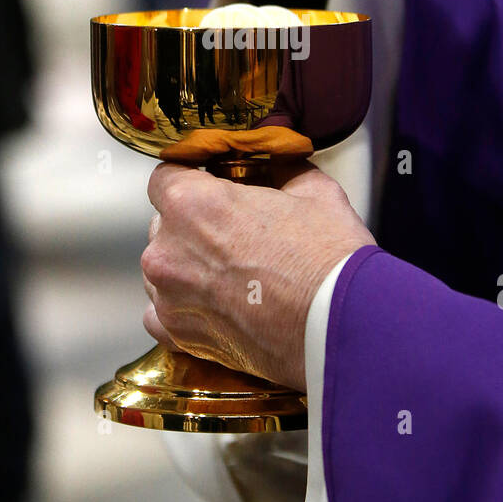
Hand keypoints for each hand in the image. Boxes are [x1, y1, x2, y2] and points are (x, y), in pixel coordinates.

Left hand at [141, 162, 375, 390]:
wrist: (342, 329)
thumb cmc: (330, 262)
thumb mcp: (314, 193)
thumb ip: (282, 171)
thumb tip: (278, 165)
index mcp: (193, 204)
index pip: (165, 177)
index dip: (190, 180)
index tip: (208, 188)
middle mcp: (169, 249)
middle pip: (164, 225)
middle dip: (193, 227)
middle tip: (235, 236)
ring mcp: (169, 296)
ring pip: (161, 270)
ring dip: (187, 268)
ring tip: (232, 277)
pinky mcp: (178, 335)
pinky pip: (160, 314)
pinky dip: (182, 309)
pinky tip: (213, 306)